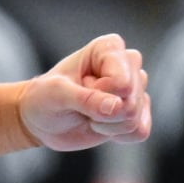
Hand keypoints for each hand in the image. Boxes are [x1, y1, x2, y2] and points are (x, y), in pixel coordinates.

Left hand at [18, 34, 150, 150]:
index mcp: (109, 48)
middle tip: (81, 104)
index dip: (99, 93)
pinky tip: (102, 125)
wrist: (43, 120)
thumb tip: (117, 107)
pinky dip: (117, 134)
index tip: (80, 86)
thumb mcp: (57, 94)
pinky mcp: (138, 112)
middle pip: (131, 101)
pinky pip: (140, 131)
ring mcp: (135, 88)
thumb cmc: (46, 98)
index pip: (121, 81)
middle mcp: (127, 64)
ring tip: (89, 112)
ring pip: (134, 118)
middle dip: (101, 112)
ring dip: (106, 124)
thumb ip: (86, 99)